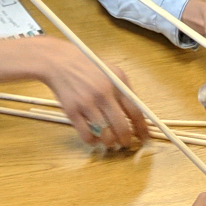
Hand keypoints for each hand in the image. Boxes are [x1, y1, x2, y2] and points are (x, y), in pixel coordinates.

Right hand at [0, 36, 148, 150]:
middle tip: (126, 144)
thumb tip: (137, 116)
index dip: (142, 129)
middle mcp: (103, 93)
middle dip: (126, 140)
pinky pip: (86, 135)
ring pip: (105, 134)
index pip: (135, 112)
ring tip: (110, 142)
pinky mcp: (72, 111)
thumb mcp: (112, 72)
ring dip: (110, 142)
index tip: (145, 138)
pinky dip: (93, 141)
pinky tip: (94, 138)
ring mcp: (87, 103)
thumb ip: (124, 91)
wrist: (60, 62)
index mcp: (117, 83)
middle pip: (122, 126)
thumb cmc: (88, 67)